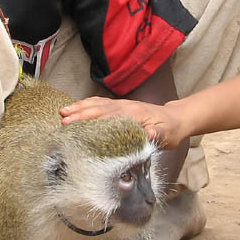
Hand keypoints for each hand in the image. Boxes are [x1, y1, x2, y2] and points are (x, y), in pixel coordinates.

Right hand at [60, 96, 187, 148]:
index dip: (90, 119)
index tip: (75, 124)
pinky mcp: (121, 106)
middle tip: (62, 120)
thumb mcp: (167, 135)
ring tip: (63, 111)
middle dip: (80, 113)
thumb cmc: (170, 130)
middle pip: (99, 108)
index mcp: (134, 113)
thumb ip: (158, 134)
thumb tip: (150, 134)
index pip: (108, 115)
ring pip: (98, 103)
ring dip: (80, 107)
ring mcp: (123, 104)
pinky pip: (101, 103)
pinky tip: (77, 108)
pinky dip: (88, 104)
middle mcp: (126, 106)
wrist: (176, 119)